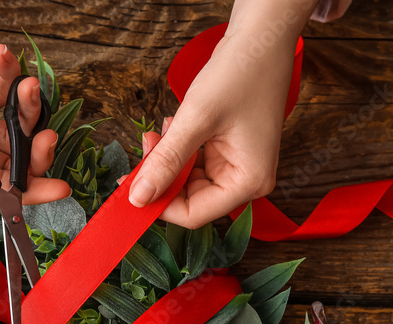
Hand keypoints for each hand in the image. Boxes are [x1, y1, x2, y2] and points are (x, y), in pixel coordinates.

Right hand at [0, 0, 68, 202]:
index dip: (25, 190)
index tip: (59, 187)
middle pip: (4, 156)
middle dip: (31, 145)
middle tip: (47, 130)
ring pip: (7, 122)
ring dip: (22, 104)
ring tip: (25, 81)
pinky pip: (0, 91)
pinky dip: (7, 75)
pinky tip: (2, 55)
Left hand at [126, 0, 313, 227]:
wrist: (261, 40)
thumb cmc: (240, 74)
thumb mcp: (196, 119)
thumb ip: (166, 160)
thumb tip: (138, 198)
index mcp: (249, 182)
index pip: (194, 214)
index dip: (158, 204)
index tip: (130, 185)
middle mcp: (246, 181)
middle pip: (188, 199)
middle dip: (161, 175)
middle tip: (145, 144)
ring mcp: (237, 167)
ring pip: (186, 180)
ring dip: (167, 158)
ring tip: (165, 126)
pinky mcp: (228, 153)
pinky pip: (193, 163)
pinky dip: (177, 147)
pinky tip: (174, 125)